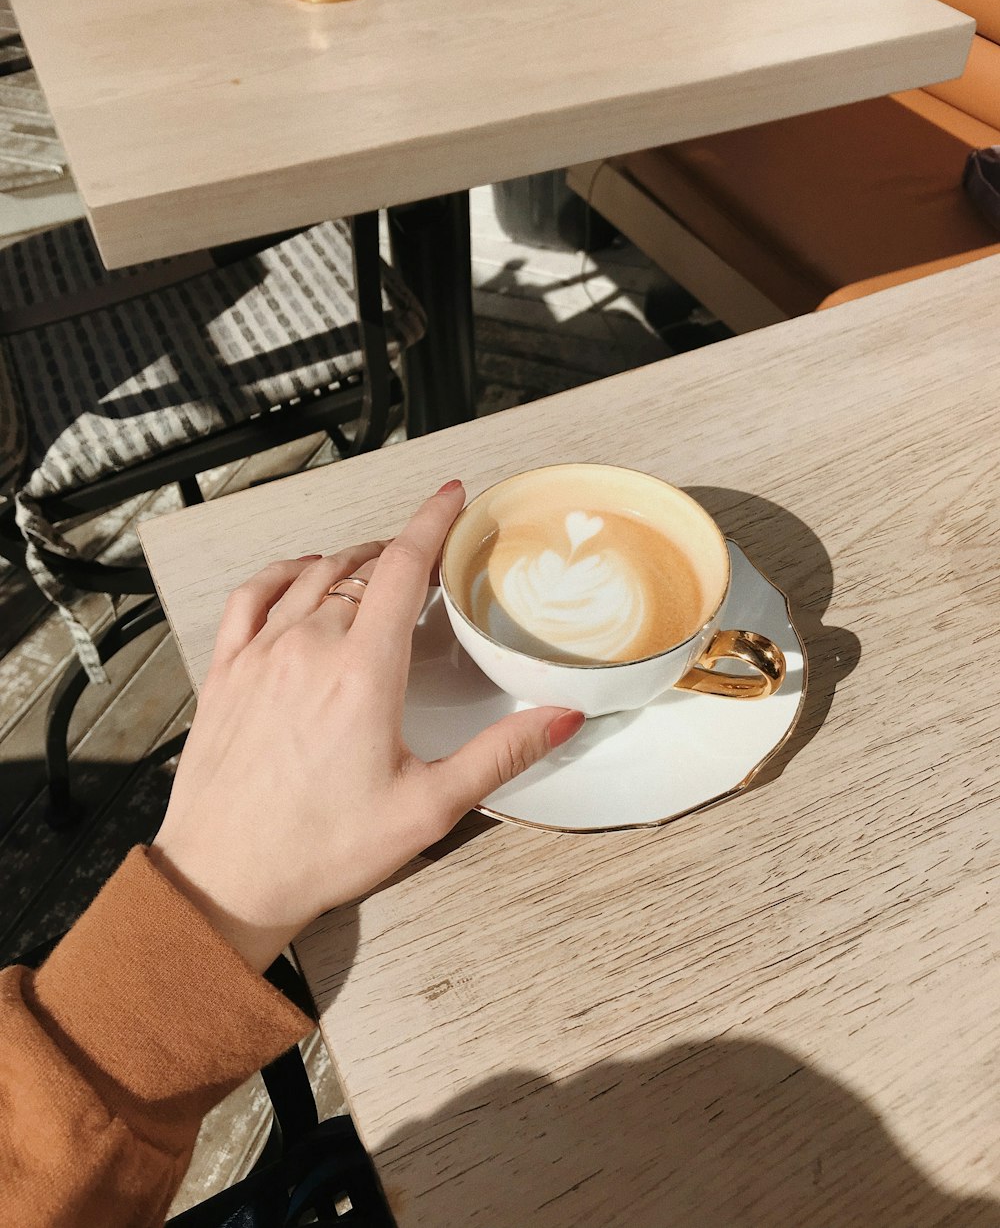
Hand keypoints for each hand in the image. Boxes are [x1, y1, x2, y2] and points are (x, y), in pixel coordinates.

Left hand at [150, 480, 583, 970]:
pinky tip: (299, 576)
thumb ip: (500, 755)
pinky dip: (283, 572)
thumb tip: (561, 717)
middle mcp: (307, 647)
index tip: (452, 495)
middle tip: (429, 561)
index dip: (432, 522)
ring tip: (377, 566)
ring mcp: (259, 655)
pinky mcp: (225, 672)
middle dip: (400, 551)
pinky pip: (252, 596)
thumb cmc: (321, 850)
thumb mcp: (428, 808)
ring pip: (310, 576)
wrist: (224, 880)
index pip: (403, 567)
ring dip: (350, 561)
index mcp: (362, 670)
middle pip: (360, 568)